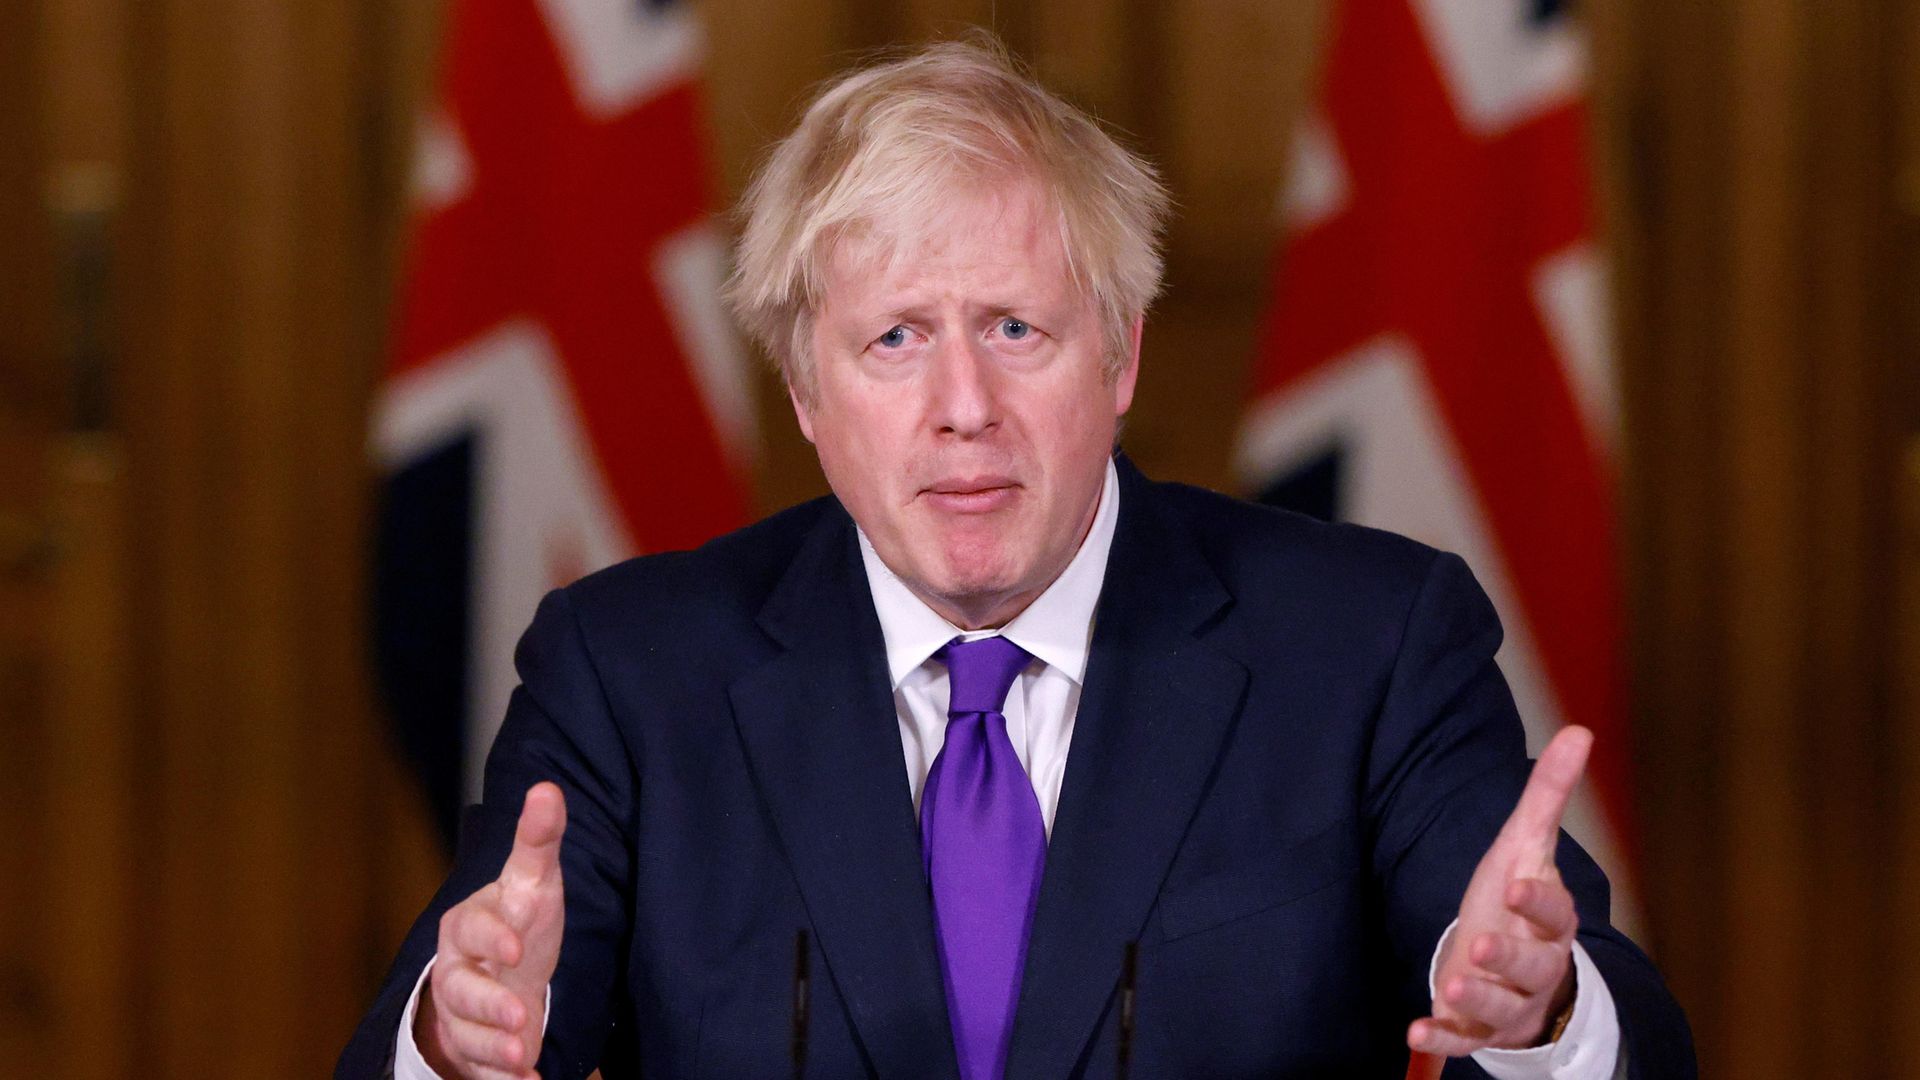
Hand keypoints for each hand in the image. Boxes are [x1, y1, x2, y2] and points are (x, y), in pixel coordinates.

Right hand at [417, 782, 567, 1079]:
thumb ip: (539, 840)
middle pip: (462, 989)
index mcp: (468, 925)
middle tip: (522, 1017)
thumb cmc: (519, 920)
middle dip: (491, 1005)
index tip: (516, 947)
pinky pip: (480, 1069)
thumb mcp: (533, 880)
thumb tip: (548, 789)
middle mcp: (457, 971)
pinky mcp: (473, 1050)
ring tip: (525, 1055)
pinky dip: (504, 1079)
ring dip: (496, 1047)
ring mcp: (461, 1014)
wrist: (499, 972)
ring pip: (468, 1034)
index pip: (472, 929)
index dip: (493, 938)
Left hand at [1408, 726, 1590, 1056]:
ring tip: (1451, 983)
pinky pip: (1464, 1039)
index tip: (1514, 885)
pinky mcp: (1478, 1027)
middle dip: (1508, 958)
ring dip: (1476, 996)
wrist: (1511, 966)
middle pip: (1532, 966)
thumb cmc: (1516, 899)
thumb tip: (1580, 729)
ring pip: (1501, 1005)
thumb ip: (1549, 793)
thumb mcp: (1526, 844)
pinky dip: (1441, 1038)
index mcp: (1551, 919)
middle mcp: (1538, 965)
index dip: (1536, 900)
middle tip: (1481, 945)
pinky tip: (1415, 1031)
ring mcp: (1509, 1000)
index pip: (1552, 911)